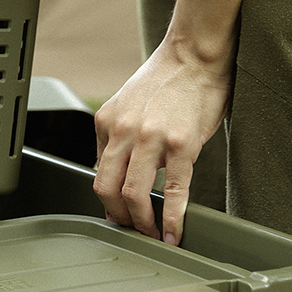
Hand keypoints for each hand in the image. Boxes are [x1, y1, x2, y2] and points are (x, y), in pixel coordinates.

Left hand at [92, 39, 231, 245]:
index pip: (97, 171)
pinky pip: (173, 190)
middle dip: (118, 217)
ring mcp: (151, 138)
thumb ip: (121, 137)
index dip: (107, 200)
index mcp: (106, 121)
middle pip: (106, 188)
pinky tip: (174, 232)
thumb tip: (122, 173)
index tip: (118, 214)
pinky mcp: (181, 144)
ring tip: (153, 235)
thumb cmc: (167, 80)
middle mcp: (123, 130)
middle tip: (132, 231)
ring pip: (134, 194)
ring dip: (142, 222)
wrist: (194, 56)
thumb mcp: (128, 106)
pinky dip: (172, 218)